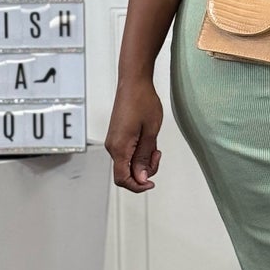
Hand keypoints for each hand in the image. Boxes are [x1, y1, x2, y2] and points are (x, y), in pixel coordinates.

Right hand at [106, 77, 163, 191]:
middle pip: (126, 173)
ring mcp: (114, 141)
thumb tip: (141, 178)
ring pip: (127, 164)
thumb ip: (144, 157)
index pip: (122, 179)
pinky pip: (127, 153)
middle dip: (144, 171)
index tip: (151, 183)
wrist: (134, 83)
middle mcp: (113, 146)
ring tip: (154, 146)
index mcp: (120, 147)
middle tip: (156, 155)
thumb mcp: (150, 132)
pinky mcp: (117, 137)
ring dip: (143, 161)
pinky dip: (139, 153)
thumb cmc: (143, 101)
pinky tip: (148, 142)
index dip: (137, 186)